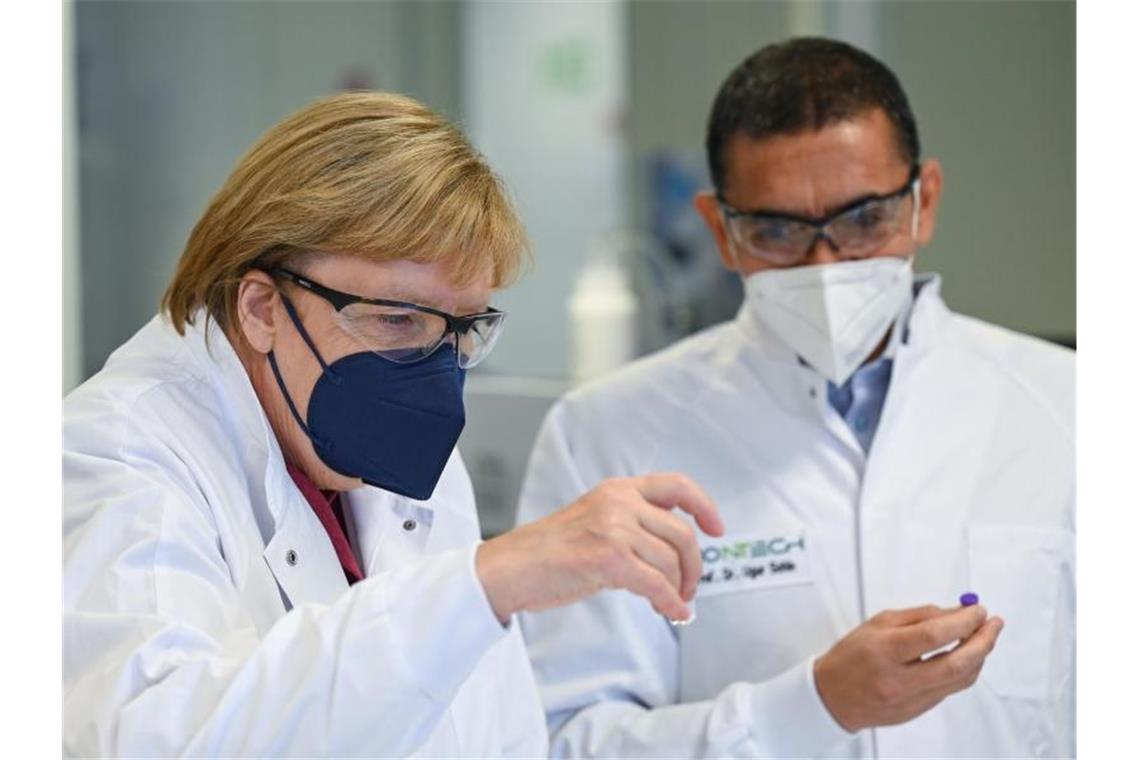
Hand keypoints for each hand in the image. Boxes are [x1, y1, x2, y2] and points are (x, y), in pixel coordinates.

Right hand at [476, 474, 723, 623]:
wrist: (513, 566)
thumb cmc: (550, 550)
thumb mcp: (594, 518)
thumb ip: (631, 523)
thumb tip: (673, 552)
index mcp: (618, 489)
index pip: (676, 486)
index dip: (704, 506)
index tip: (716, 528)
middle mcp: (619, 503)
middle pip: (681, 533)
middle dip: (693, 566)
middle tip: (689, 587)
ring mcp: (614, 529)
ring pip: (670, 562)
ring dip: (679, 588)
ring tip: (672, 602)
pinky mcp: (609, 559)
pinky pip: (657, 585)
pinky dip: (671, 603)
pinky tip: (673, 613)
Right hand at [813, 604, 1003, 731]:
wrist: (834, 696)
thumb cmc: (851, 656)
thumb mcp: (878, 624)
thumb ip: (918, 617)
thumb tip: (954, 612)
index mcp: (885, 651)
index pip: (935, 635)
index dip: (963, 621)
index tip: (977, 610)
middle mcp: (900, 679)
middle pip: (956, 662)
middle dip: (983, 641)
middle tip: (993, 624)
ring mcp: (911, 699)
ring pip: (960, 679)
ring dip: (979, 656)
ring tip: (985, 638)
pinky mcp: (920, 711)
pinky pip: (951, 689)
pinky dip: (965, 670)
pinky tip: (967, 656)